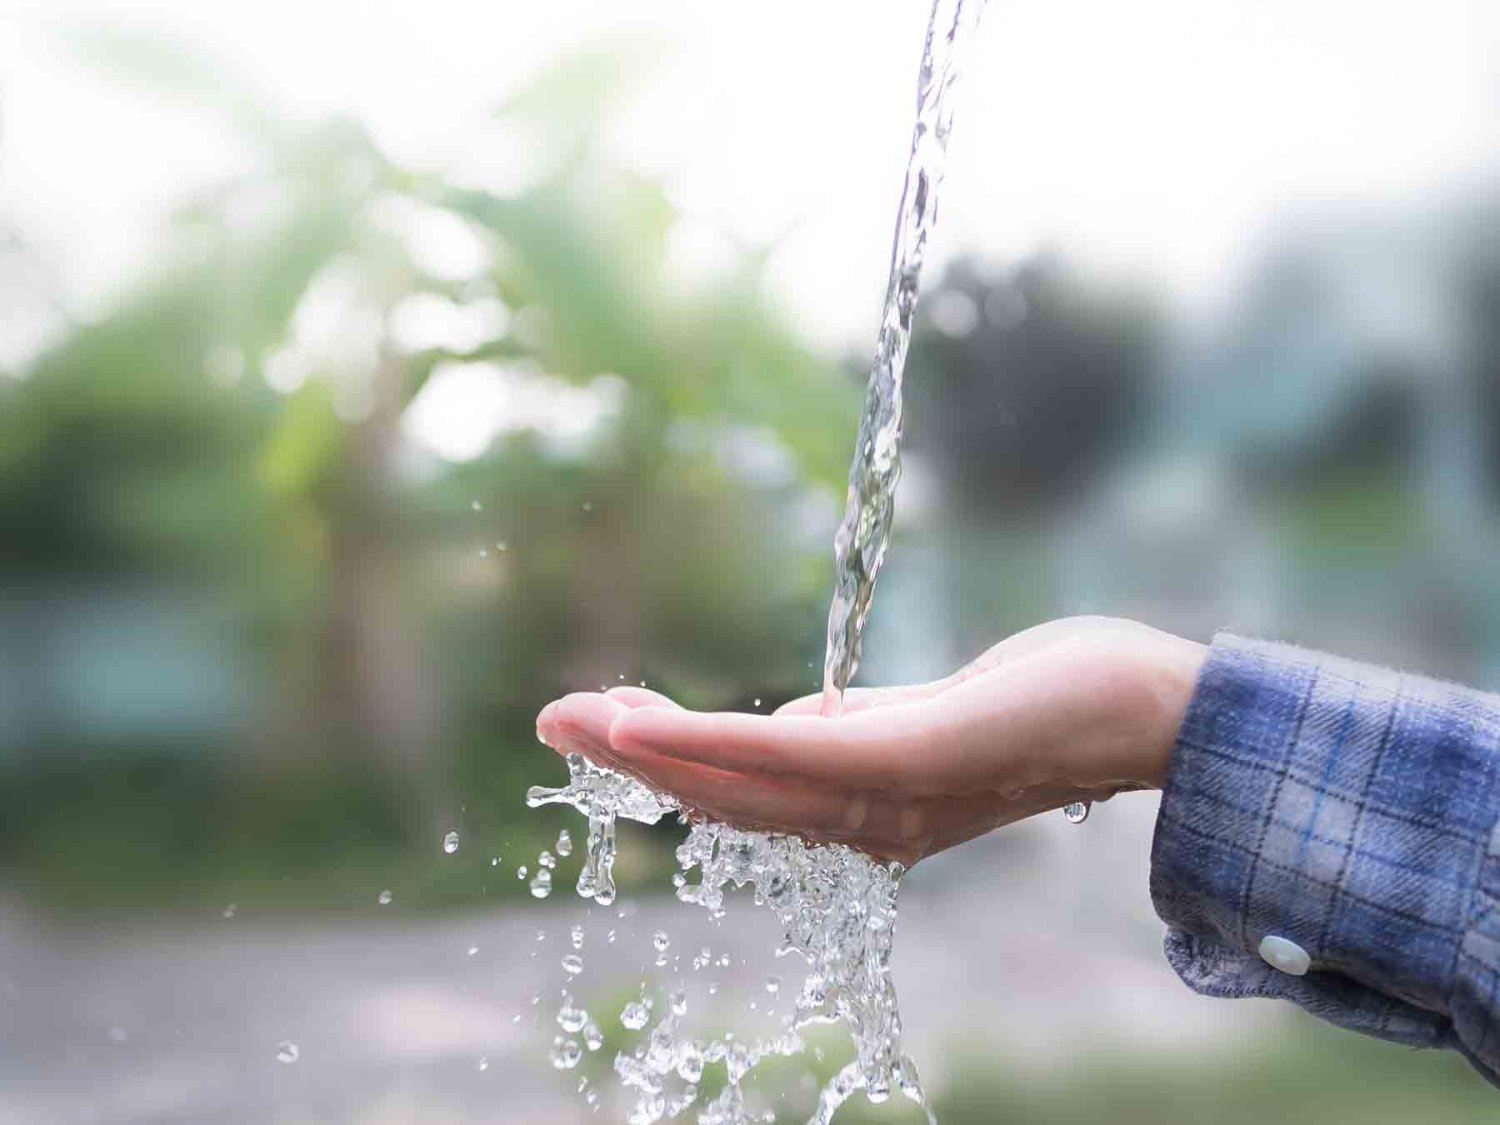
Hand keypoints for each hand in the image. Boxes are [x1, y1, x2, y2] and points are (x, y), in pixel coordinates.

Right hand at [535, 617, 1204, 864]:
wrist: (1141, 707)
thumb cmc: (1044, 703)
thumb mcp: (926, 716)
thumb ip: (855, 729)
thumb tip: (792, 724)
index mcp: (866, 807)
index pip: (747, 791)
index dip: (669, 763)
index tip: (606, 724)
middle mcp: (864, 817)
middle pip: (724, 793)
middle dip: (630, 757)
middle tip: (552, 722)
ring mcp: (880, 793)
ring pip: (736, 778)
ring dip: (645, 746)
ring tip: (575, 719)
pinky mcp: (900, 758)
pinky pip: (781, 755)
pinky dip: (702, 741)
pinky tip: (643, 721)